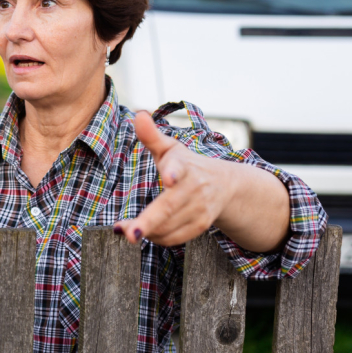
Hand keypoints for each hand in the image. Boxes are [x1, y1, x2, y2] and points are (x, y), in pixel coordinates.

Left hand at [114, 111, 233, 246]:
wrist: (225, 184)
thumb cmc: (186, 164)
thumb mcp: (170, 149)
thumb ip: (151, 136)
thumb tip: (138, 114)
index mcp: (184, 165)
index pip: (179, 167)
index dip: (173, 172)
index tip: (169, 178)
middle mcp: (194, 188)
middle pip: (169, 207)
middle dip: (148, 222)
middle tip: (129, 233)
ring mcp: (200, 208)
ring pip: (169, 227)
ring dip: (146, 232)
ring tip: (125, 230)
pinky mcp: (201, 225)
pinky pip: (175, 238)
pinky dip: (157, 238)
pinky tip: (146, 234)